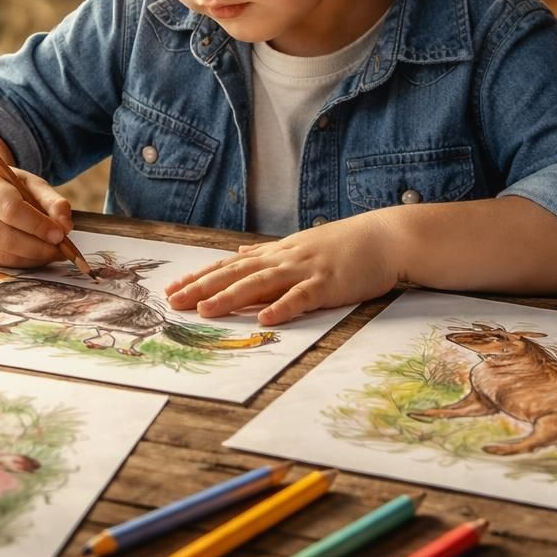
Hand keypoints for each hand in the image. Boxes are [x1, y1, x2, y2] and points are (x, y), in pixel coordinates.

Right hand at [0, 166, 72, 267]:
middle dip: (38, 247)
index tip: (60, 234)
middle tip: (61, 248)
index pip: (10, 210)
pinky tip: (40, 255)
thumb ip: (52, 202)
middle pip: (5, 237)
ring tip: (54, 252)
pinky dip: (26, 263)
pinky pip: (4, 264)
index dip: (37, 225)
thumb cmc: (11, 188)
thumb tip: (65, 226)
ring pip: (5, 255)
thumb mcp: (32, 185)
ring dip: (35, 258)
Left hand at [163, 218, 398, 324]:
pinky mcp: (327, 284)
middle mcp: (283, 259)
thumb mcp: (298, 245)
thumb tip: (239, 253)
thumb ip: (266, 252)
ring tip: (205, 311)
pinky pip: (301, 297)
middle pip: (235, 274)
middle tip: (173, 302)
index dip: (200, 277)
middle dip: (202, 288)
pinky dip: (282, 307)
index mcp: (275, 253)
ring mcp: (304, 270)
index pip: (229, 265)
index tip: (172, 289)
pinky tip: (265, 319)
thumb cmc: (343, 245)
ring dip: (231, 297)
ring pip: (260, 284)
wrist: (384, 237)